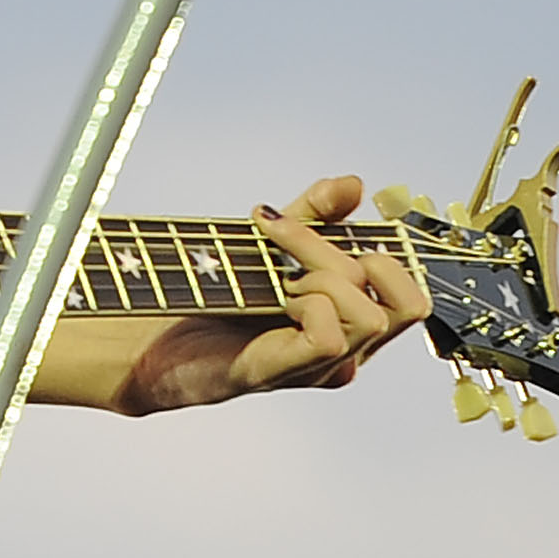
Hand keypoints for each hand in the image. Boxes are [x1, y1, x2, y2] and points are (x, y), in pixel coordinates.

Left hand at [110, 173, 433, 414]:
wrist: (146, 332)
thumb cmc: (212, 290)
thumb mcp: (272, 240)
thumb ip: (316, 214)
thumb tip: (355, 184)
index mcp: (351, 325)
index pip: (413, 295)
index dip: (386, 253)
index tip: (324, 229)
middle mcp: (345, 354)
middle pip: (407, 306)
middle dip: (347, 257)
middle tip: (288, 250)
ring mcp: (315, 369)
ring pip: (370, 317)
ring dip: (320, 276)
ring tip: (276, 279)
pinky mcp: (277, 373)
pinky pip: (329, 335)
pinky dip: (306, 302)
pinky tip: (273, 298)